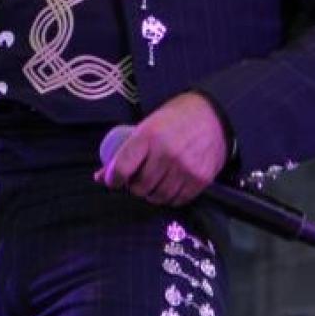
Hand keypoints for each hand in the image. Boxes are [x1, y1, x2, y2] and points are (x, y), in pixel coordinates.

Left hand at [93, 92, 228, 206]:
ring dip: (152, 193)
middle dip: (134, 186)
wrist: (214, 115)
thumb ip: (127, 150)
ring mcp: (184, 168)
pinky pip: (177, 200)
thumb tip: (100, 176)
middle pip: (139, 186)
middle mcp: (166, 153)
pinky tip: (169, 184)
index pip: (122, 167)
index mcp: (149, 135)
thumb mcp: (148, 125)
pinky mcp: (200, 179)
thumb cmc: (176, 118)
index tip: (112, 180)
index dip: (113, 179)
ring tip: (154, 181)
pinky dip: (169, 196)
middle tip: (137, 178)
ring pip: (158, 197)